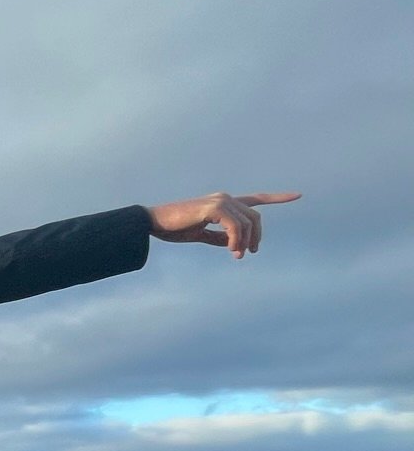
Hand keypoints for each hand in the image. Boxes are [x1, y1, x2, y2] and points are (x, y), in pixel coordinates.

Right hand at [146, 191, 298, 259]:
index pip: (255, 199)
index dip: (277, 197)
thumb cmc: (172, 227)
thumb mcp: (199, 234)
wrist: (153, 221)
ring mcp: (220, 201)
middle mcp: (224, 198)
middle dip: (256, 236)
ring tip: (236, 255)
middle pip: (254, 217)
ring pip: (247, 223)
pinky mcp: (214, 208)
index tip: (297, 195)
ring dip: (244, 242)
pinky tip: (231, 251)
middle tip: (249, 253)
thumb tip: (233, 245)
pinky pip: (235, 227)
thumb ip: (217, 237)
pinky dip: (236, 240)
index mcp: (222, 203)